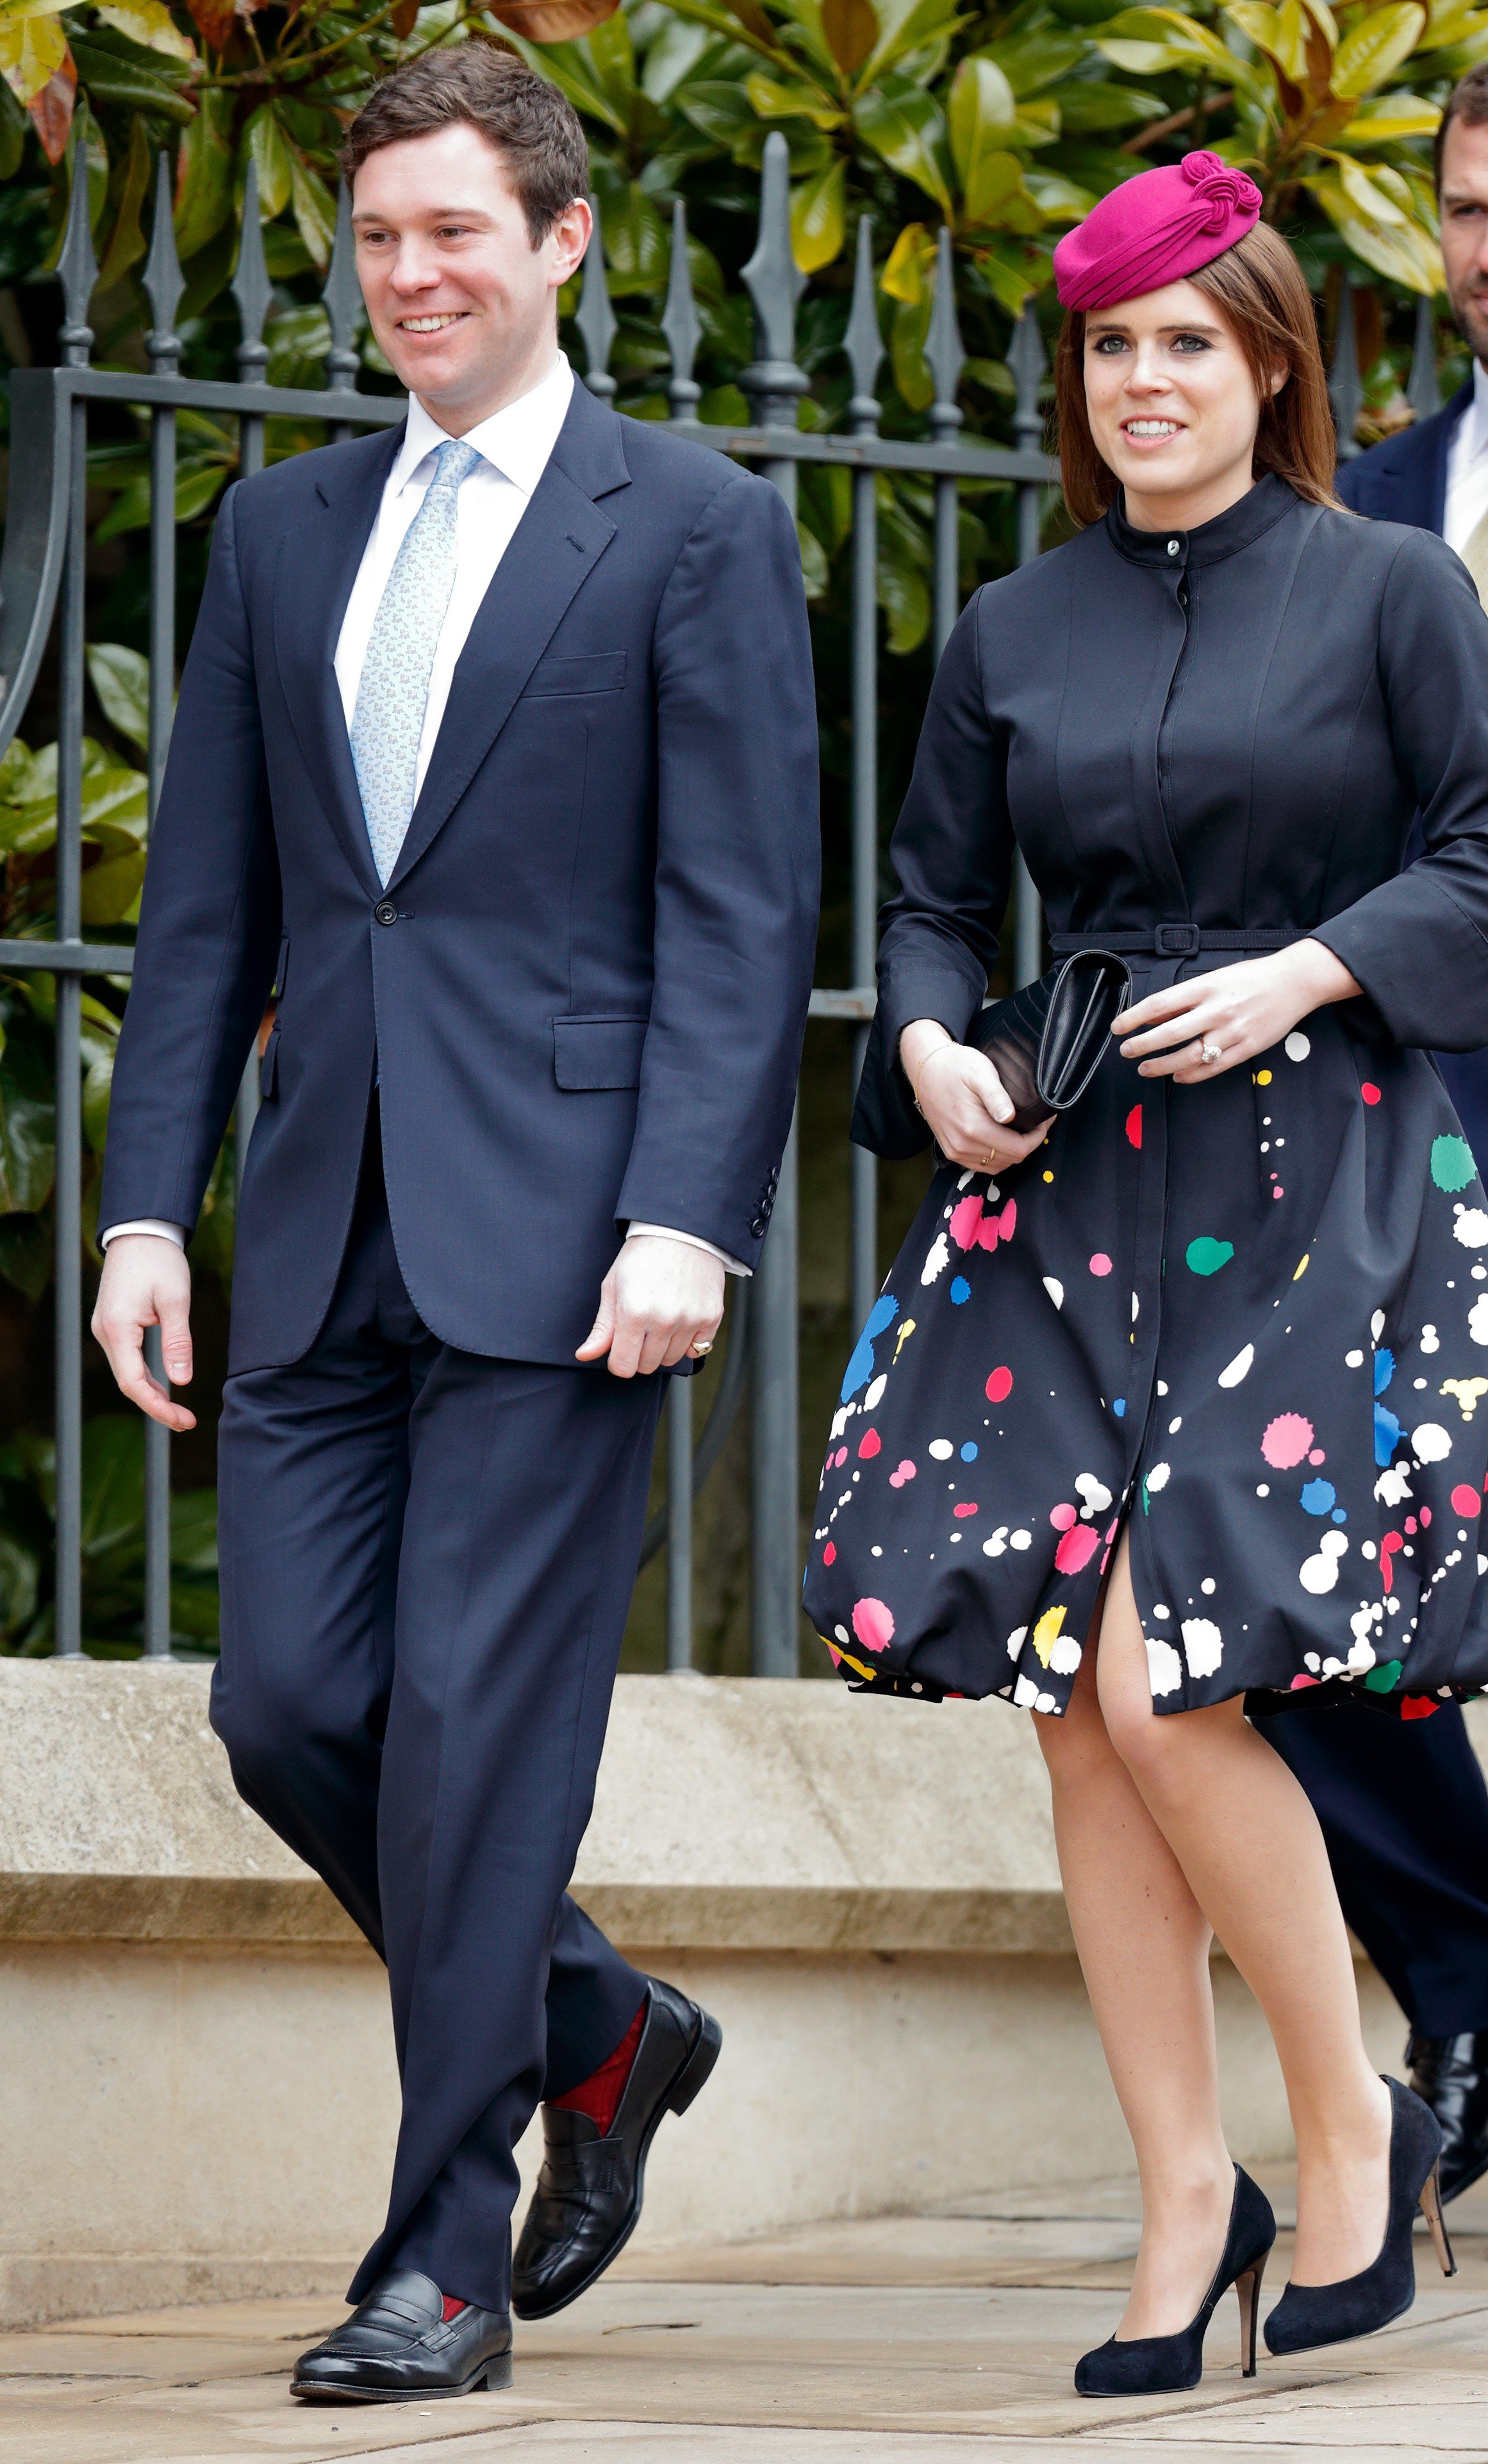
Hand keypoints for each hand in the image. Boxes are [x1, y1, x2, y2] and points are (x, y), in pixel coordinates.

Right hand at [91, 1234, 196, 1431]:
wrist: (140, 1232)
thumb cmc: (159, 1261)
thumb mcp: (176, 1299)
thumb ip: (177, 1341)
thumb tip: (182, 1380)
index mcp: (118, 1329)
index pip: (133, 1383)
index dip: (158, 1407)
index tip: (184, 1421)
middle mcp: (105, 1332)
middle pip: (128, 1383)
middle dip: (157, 1406)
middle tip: (187, 1422)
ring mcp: (106, 1329)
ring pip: (127, 1373)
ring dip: (151, 1394)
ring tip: (179, 1411)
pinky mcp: (113, 1325)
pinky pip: (127, 1359)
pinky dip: (145, 1377)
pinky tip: (164, 1387)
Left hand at [576, 1235, 724, 1378]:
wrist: (680, 1232)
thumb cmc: (642, 1257)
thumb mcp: (613, 1287)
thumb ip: (602, 1327)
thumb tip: (584, 1355)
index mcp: (633, 1312)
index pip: (623, 1367)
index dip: (618, 1360)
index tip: (620, 1347)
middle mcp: (664, 1320)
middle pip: (647, 1366)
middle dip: (639, 1353)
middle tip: (640, 1327)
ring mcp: (690, 1320)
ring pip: (672, 1360)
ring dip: (663, 1347)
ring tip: (661, 1319)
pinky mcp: (711, 1317)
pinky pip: (697, 1349)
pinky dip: (688, 1342)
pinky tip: (681, 1320)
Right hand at [899, 1020, 1051, 1173]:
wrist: (926, 1070)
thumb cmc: (955, 1067)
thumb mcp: (980, 1072)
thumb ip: (996, 1097)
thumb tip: (1010, 1117)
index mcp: (973, 1128)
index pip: (1018, 1149)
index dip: (1037, 1137)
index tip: (1044, 1121)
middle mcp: (962, 1145)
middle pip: (1010, 1159)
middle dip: (1028, 1143)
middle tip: (1036, 1123)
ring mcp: (955, 1151)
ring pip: (997, 1166)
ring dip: (1013, 1152)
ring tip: (1022, 1131)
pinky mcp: (951, 1151)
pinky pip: (982, 1165)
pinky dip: (997, 1157)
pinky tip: (1003, 1139)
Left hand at [1114, 940, 1360, 1082]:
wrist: (1293, 983)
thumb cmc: (1251, 978)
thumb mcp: (1214, 978)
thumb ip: (1185, 999)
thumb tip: (1153, 1015)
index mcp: (1206, 987)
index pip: (1160, 1004)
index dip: (1134, 1017)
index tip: (1118, 1027)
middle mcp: (1217, 1010)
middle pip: (1170, 1033)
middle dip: (1142, 1046)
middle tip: (1126, 1052)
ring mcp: (1232, 1031)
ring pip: (1189, 1056)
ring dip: (1162, 1066)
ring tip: (1145, 1069)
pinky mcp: (1246, 1048)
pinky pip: (1213, 1067)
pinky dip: (1191, 1075)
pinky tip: (1177, 1076)